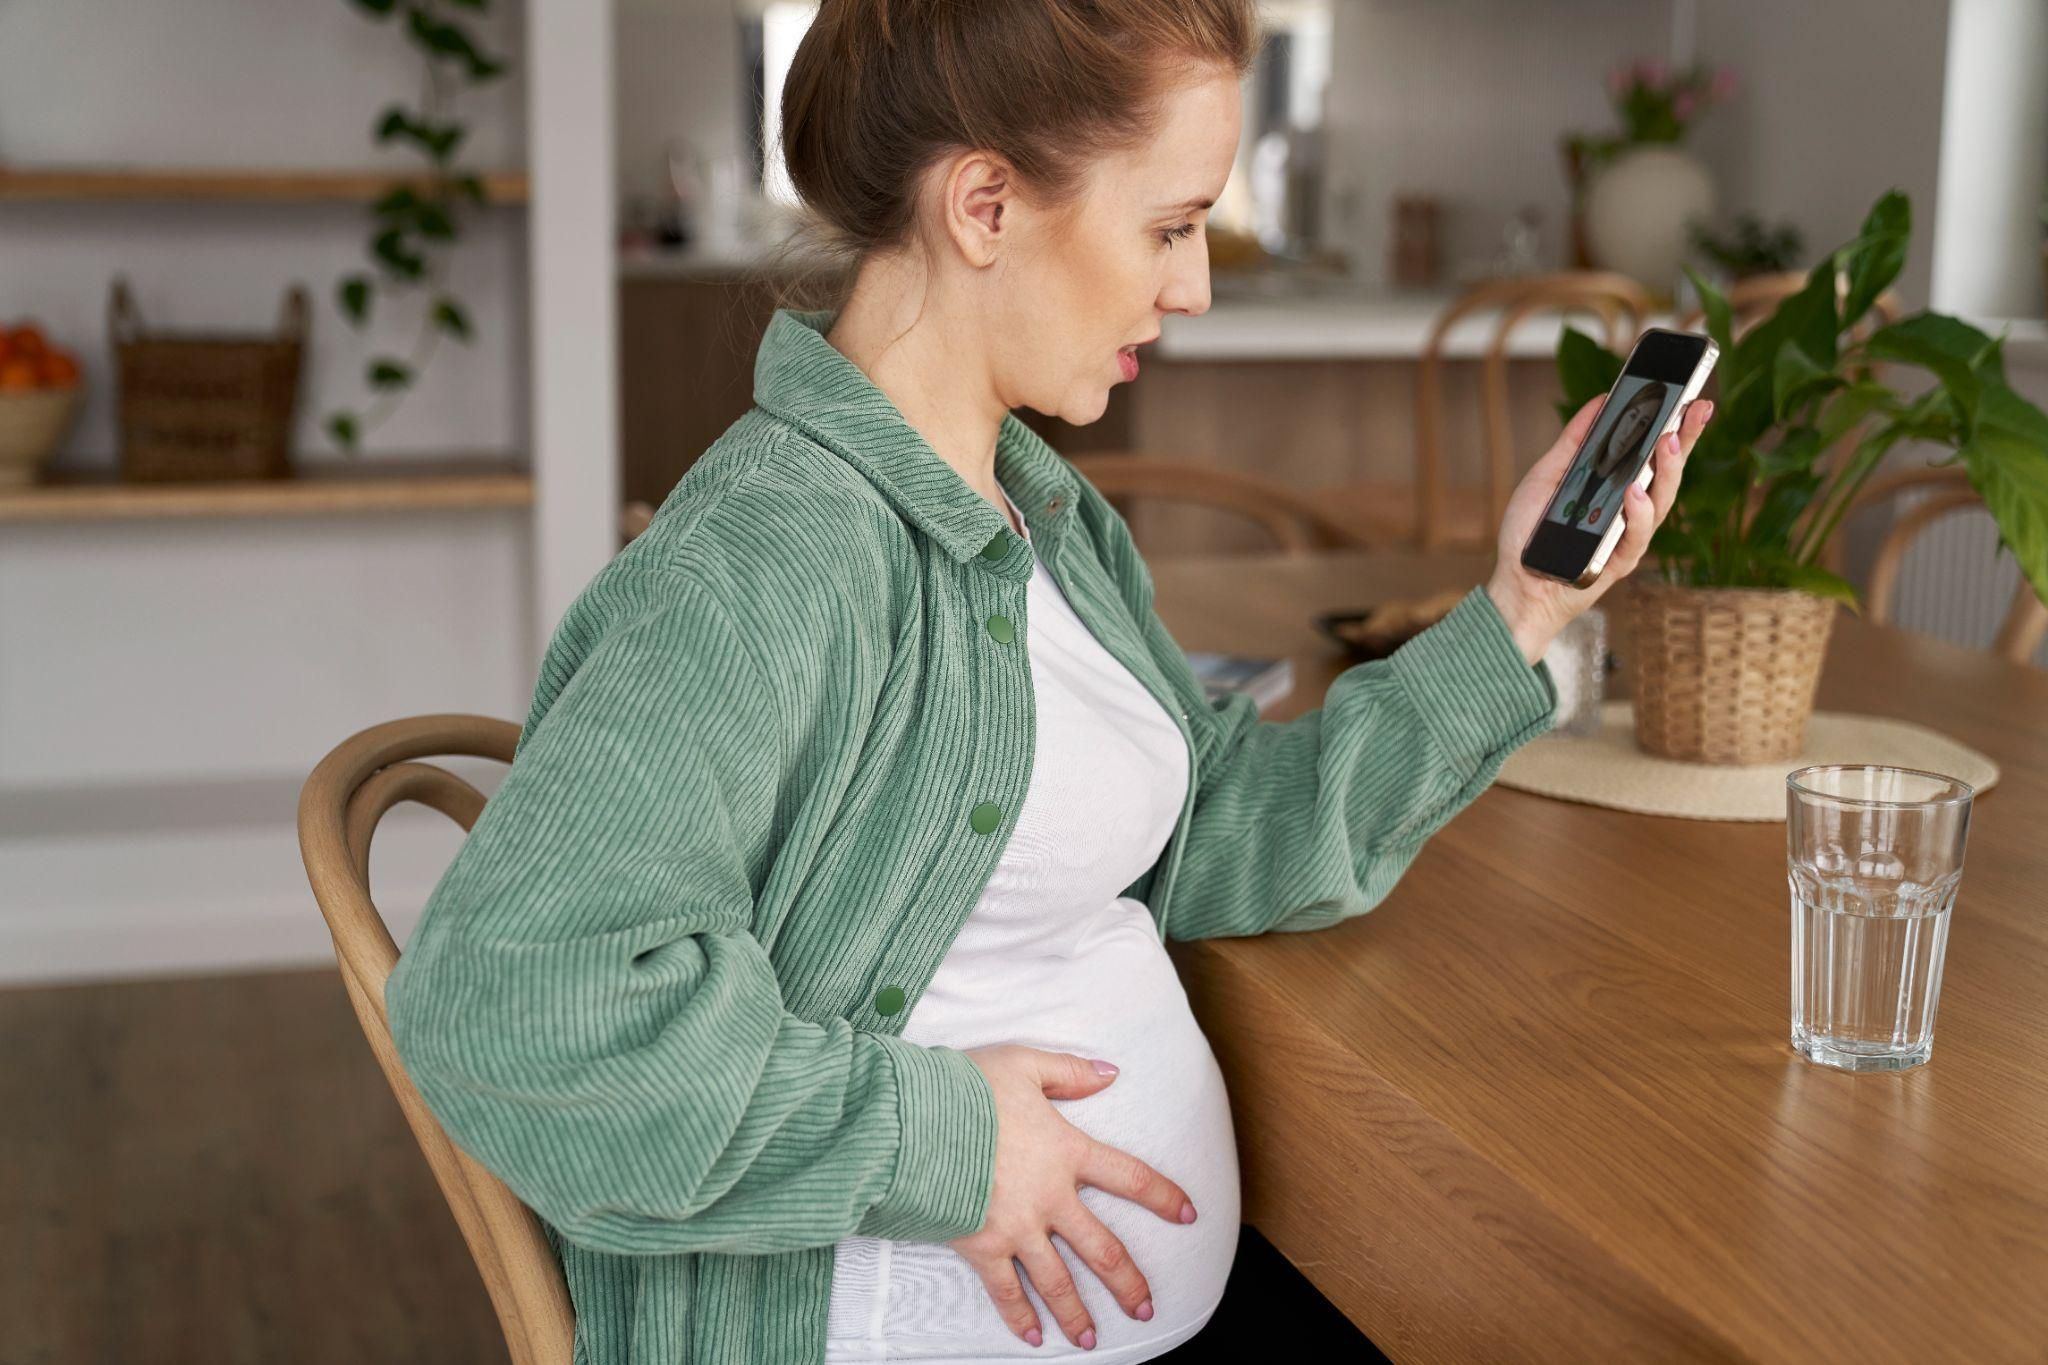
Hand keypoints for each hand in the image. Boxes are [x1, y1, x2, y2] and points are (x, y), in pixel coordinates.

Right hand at [949, 1044, 1195, 1348]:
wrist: (913, 1121)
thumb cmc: (965, 1087)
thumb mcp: (1023, 1063)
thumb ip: (1070, 1070)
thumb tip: (1111, 1073)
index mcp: (1066, 1151)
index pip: (1129, 1177)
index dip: (1164, 1196)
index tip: (1190, 1215)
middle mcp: (1050, 1197)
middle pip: (1102, 1248)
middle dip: (1127, 1282)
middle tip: (1144, 1308)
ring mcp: (1017, 1228)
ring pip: (1058, 1280)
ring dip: (1078, 1312)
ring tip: (1091, 1338)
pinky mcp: (981, 1246)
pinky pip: (1005, 1291)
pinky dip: (1019, 1317)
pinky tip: (1032, 1337)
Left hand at [1485, 393, 1715, 663]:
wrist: (1516, 584)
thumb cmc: (1530, 532)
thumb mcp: (1548, 475)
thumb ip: (1575, 442)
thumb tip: (1600, 401)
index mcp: (1617, 485)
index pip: (1653, 451)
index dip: (1676, 426)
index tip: (1692, 396)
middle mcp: (1630, 509)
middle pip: (1667, 471)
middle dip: (1686, 438)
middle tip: (1697, 407)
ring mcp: (1628, 535)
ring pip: (1660, 502)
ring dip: (1666, 470)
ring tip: (1667, 441)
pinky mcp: (1619, 562)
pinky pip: (1636, 537)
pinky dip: (1637, 514)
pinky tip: (1634, 493)